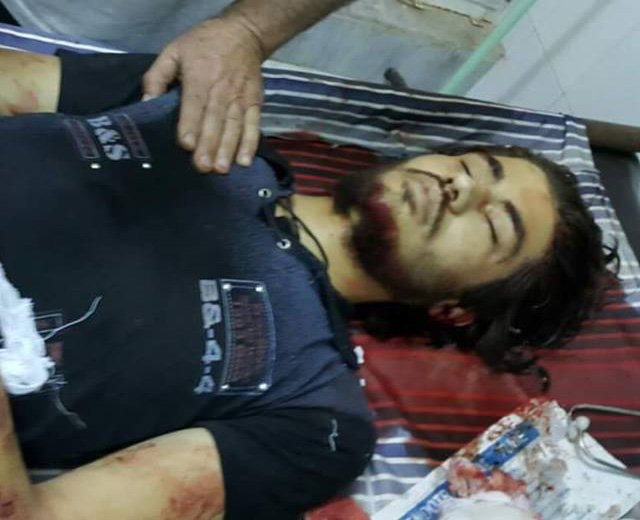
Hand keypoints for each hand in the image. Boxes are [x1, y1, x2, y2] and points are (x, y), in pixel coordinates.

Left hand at [143, 17, 264, 173]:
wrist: (243, 34)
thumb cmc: (203, 44)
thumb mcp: (173, 51)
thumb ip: (157, 77)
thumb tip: (147, 103)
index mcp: (200, 75)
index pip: (195, 103)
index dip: (191, 124)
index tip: (187, 145)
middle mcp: (222, 88)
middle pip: (215, 120)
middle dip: (209, 145)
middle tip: (203, 167)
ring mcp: (241, 98)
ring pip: (234, 126)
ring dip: (228, 149)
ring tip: (221, 169)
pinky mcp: (255, 103)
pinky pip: (253, 125)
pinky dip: (250, 144)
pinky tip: (244, 161)